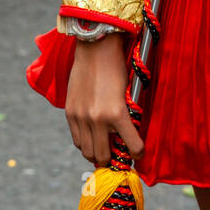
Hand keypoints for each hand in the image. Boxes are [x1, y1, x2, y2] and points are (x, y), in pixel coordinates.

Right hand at [65, 31, 144, 165]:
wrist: (95, 49)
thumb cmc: (117, 68)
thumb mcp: (127, 93)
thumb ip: (126, 116)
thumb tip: (127, 137)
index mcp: (118, 113)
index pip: (132, 146)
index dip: (138, 153)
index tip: (139, 154)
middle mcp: (98, 119)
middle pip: (103, 156)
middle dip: (112, 161)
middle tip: (118, 158)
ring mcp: (81, 117)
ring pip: (87, 152)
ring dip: (96, 155)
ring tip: (104, 151)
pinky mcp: (70, 113)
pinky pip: (77, 140)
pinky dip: (85, 144)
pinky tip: (92, 139)